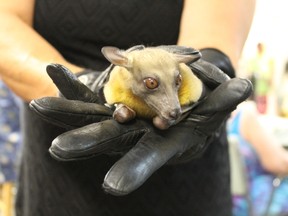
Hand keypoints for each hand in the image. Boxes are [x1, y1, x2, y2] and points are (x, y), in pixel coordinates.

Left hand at [29, 46, 251, 194]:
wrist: (189, 86)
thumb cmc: (207, 99)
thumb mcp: (219, 99)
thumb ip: (226, 97)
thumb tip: (242, 88)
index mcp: (165, 141)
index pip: (147, 157)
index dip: (133, 169)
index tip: (112, 186)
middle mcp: (140, 131)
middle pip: (110, 138)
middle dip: (85, 143)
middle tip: (57, 150)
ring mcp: (125, 113)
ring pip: (92, 114)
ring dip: (66, 112)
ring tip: (37, 105)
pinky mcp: (116, 96)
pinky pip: (92, 91)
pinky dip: (73, 85)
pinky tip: (53, 73)